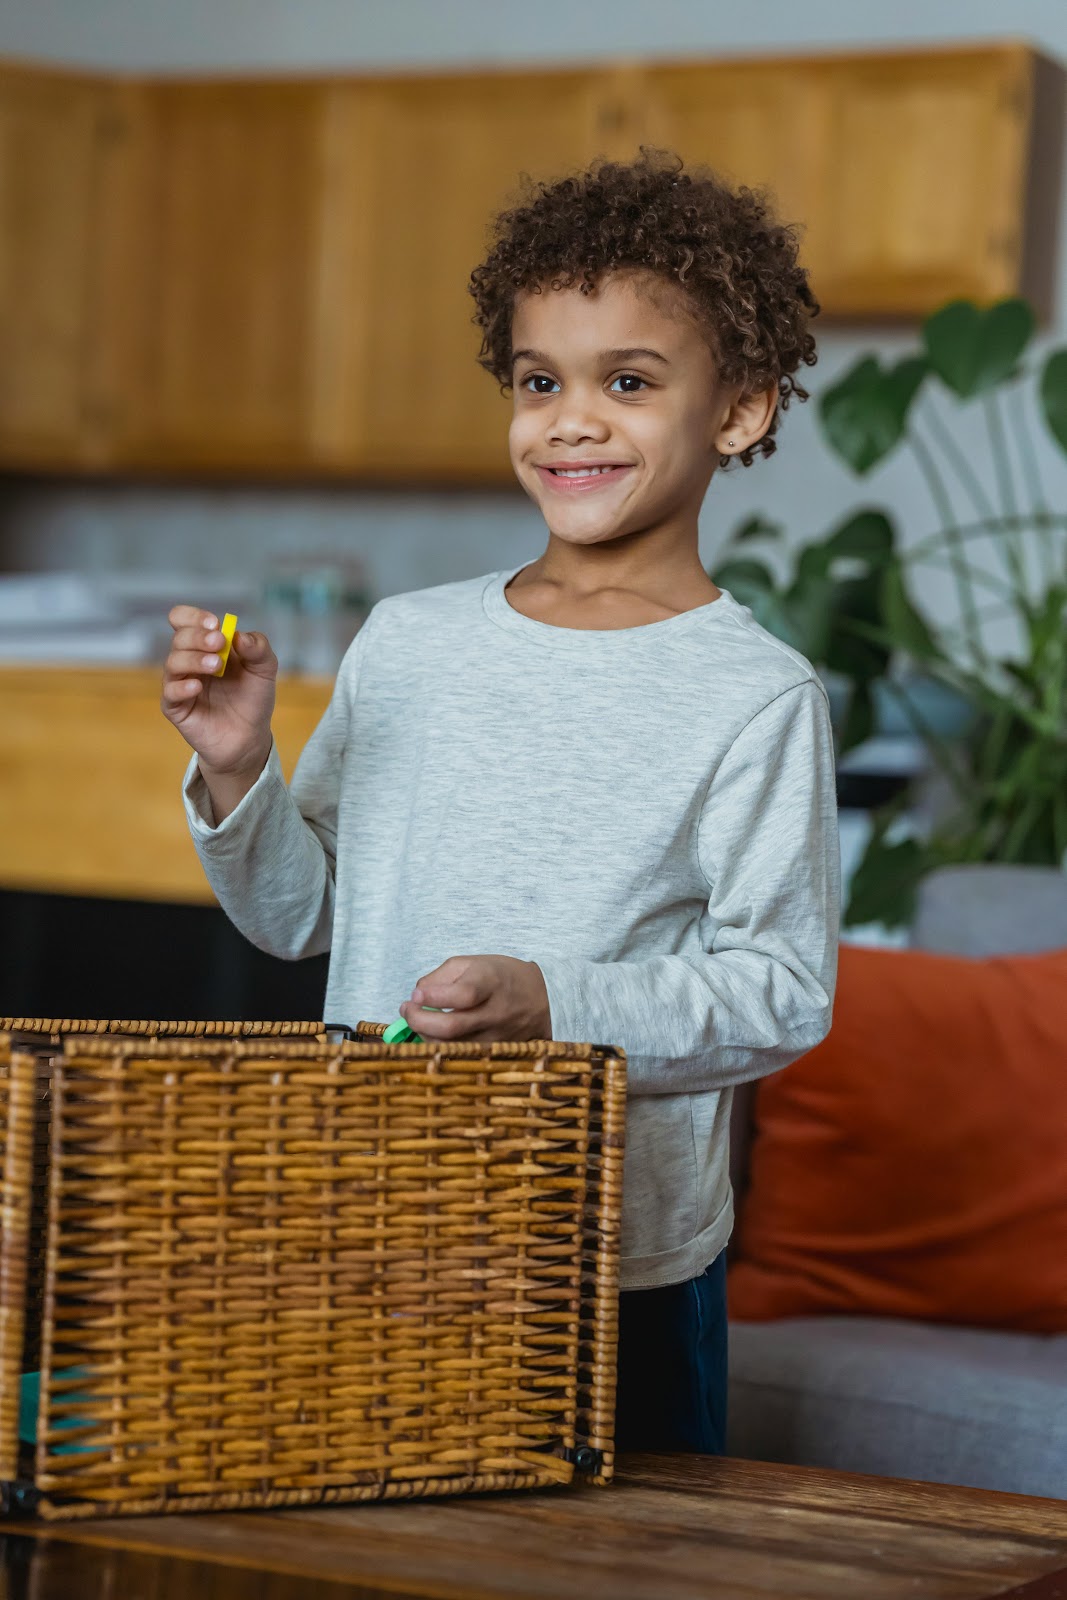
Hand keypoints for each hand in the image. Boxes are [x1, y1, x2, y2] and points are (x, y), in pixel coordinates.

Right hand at [161, 604, 276, 777]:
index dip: (194, 617)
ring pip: (173, 662)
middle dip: (199, 636)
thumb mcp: (264, 670)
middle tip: (219, 642)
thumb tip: (240, 636)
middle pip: (179, 637)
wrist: (250, 737)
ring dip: (194, 659)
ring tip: (217, 666)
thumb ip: (259, 649)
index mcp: (206, 645)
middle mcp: (189, 660)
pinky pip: (170, 693)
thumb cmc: (252, 699)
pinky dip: (182, 687)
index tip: (215, 624)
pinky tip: (198, 687)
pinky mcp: (176, 708)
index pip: (184, 620)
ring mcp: (180, 683)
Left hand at [399, 955, 551, 1042]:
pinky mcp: (493, 1052)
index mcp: (491, 982)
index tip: (416, 994)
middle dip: (419, 1021)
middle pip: (452, 1027)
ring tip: (418, 1020)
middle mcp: (495, 1012)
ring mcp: (495, 1036)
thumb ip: (441, 976)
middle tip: (407, 1010)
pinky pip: (459, 1055)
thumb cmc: (501, 976)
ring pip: (452, 1046)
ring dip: (425, 1035)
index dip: (433, 996)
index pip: (461, 994)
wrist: (541, 998)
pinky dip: (440, 1046)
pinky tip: (434, 1033)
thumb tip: (417, 995)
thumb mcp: (472, 963)